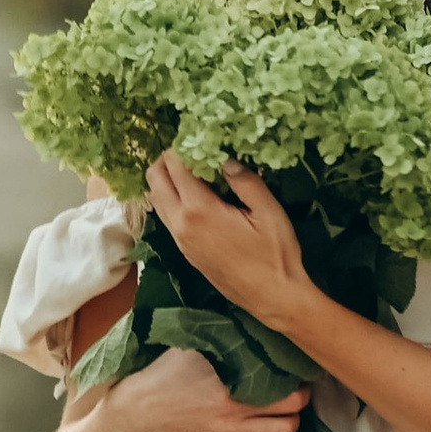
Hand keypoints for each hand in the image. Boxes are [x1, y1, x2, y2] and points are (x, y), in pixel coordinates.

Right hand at [108, 346, 308, 431]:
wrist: (134, 414)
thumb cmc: (163, 375)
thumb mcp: (191, 347)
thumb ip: (222, 337)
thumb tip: (250, 318)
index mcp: (228, 381)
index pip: (284, 383)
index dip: (297, 378)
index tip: (296, 373)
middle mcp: (232, 410)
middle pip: (292, 411)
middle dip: (299, 401)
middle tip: (296, 393)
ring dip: (291, 425)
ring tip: (286, 415)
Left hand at [144, 154, 316, 338]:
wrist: (272, 298)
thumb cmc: (275, 254)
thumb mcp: (268, 211)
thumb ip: (245, 180)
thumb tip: (224, 158)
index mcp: (199, 210)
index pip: (176, 165)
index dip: (185, 144)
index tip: (200, 134)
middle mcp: (180, 224)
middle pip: (155, 180)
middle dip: (168, 158)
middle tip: (193, 149)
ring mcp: (180, 240)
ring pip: (156, 199)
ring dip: (167, 179)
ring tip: (195, 169)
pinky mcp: (184, 251)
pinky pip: (167, 216)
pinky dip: (172, 198)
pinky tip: (198, 194)